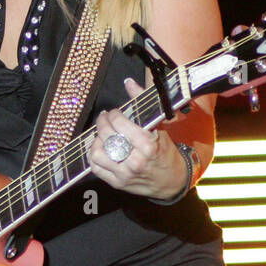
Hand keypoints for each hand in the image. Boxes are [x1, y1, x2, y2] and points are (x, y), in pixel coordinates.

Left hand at [87, 77, 189, 200]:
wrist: (172, 180)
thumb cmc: (165, 151)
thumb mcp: (159, 127)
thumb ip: (142, 104)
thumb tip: (128, 82)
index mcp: (148, 145)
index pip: (120, 123)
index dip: (113, 115)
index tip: (114, 113)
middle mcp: (135, 160)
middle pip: (107, 136)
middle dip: (102, 123)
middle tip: (104, 119)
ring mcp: (125, 174)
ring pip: (97, 153)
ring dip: (96, 140)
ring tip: (101, 135)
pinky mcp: (117, 183)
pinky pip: (96, 168)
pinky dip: (93, 156)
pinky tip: (99, 148)